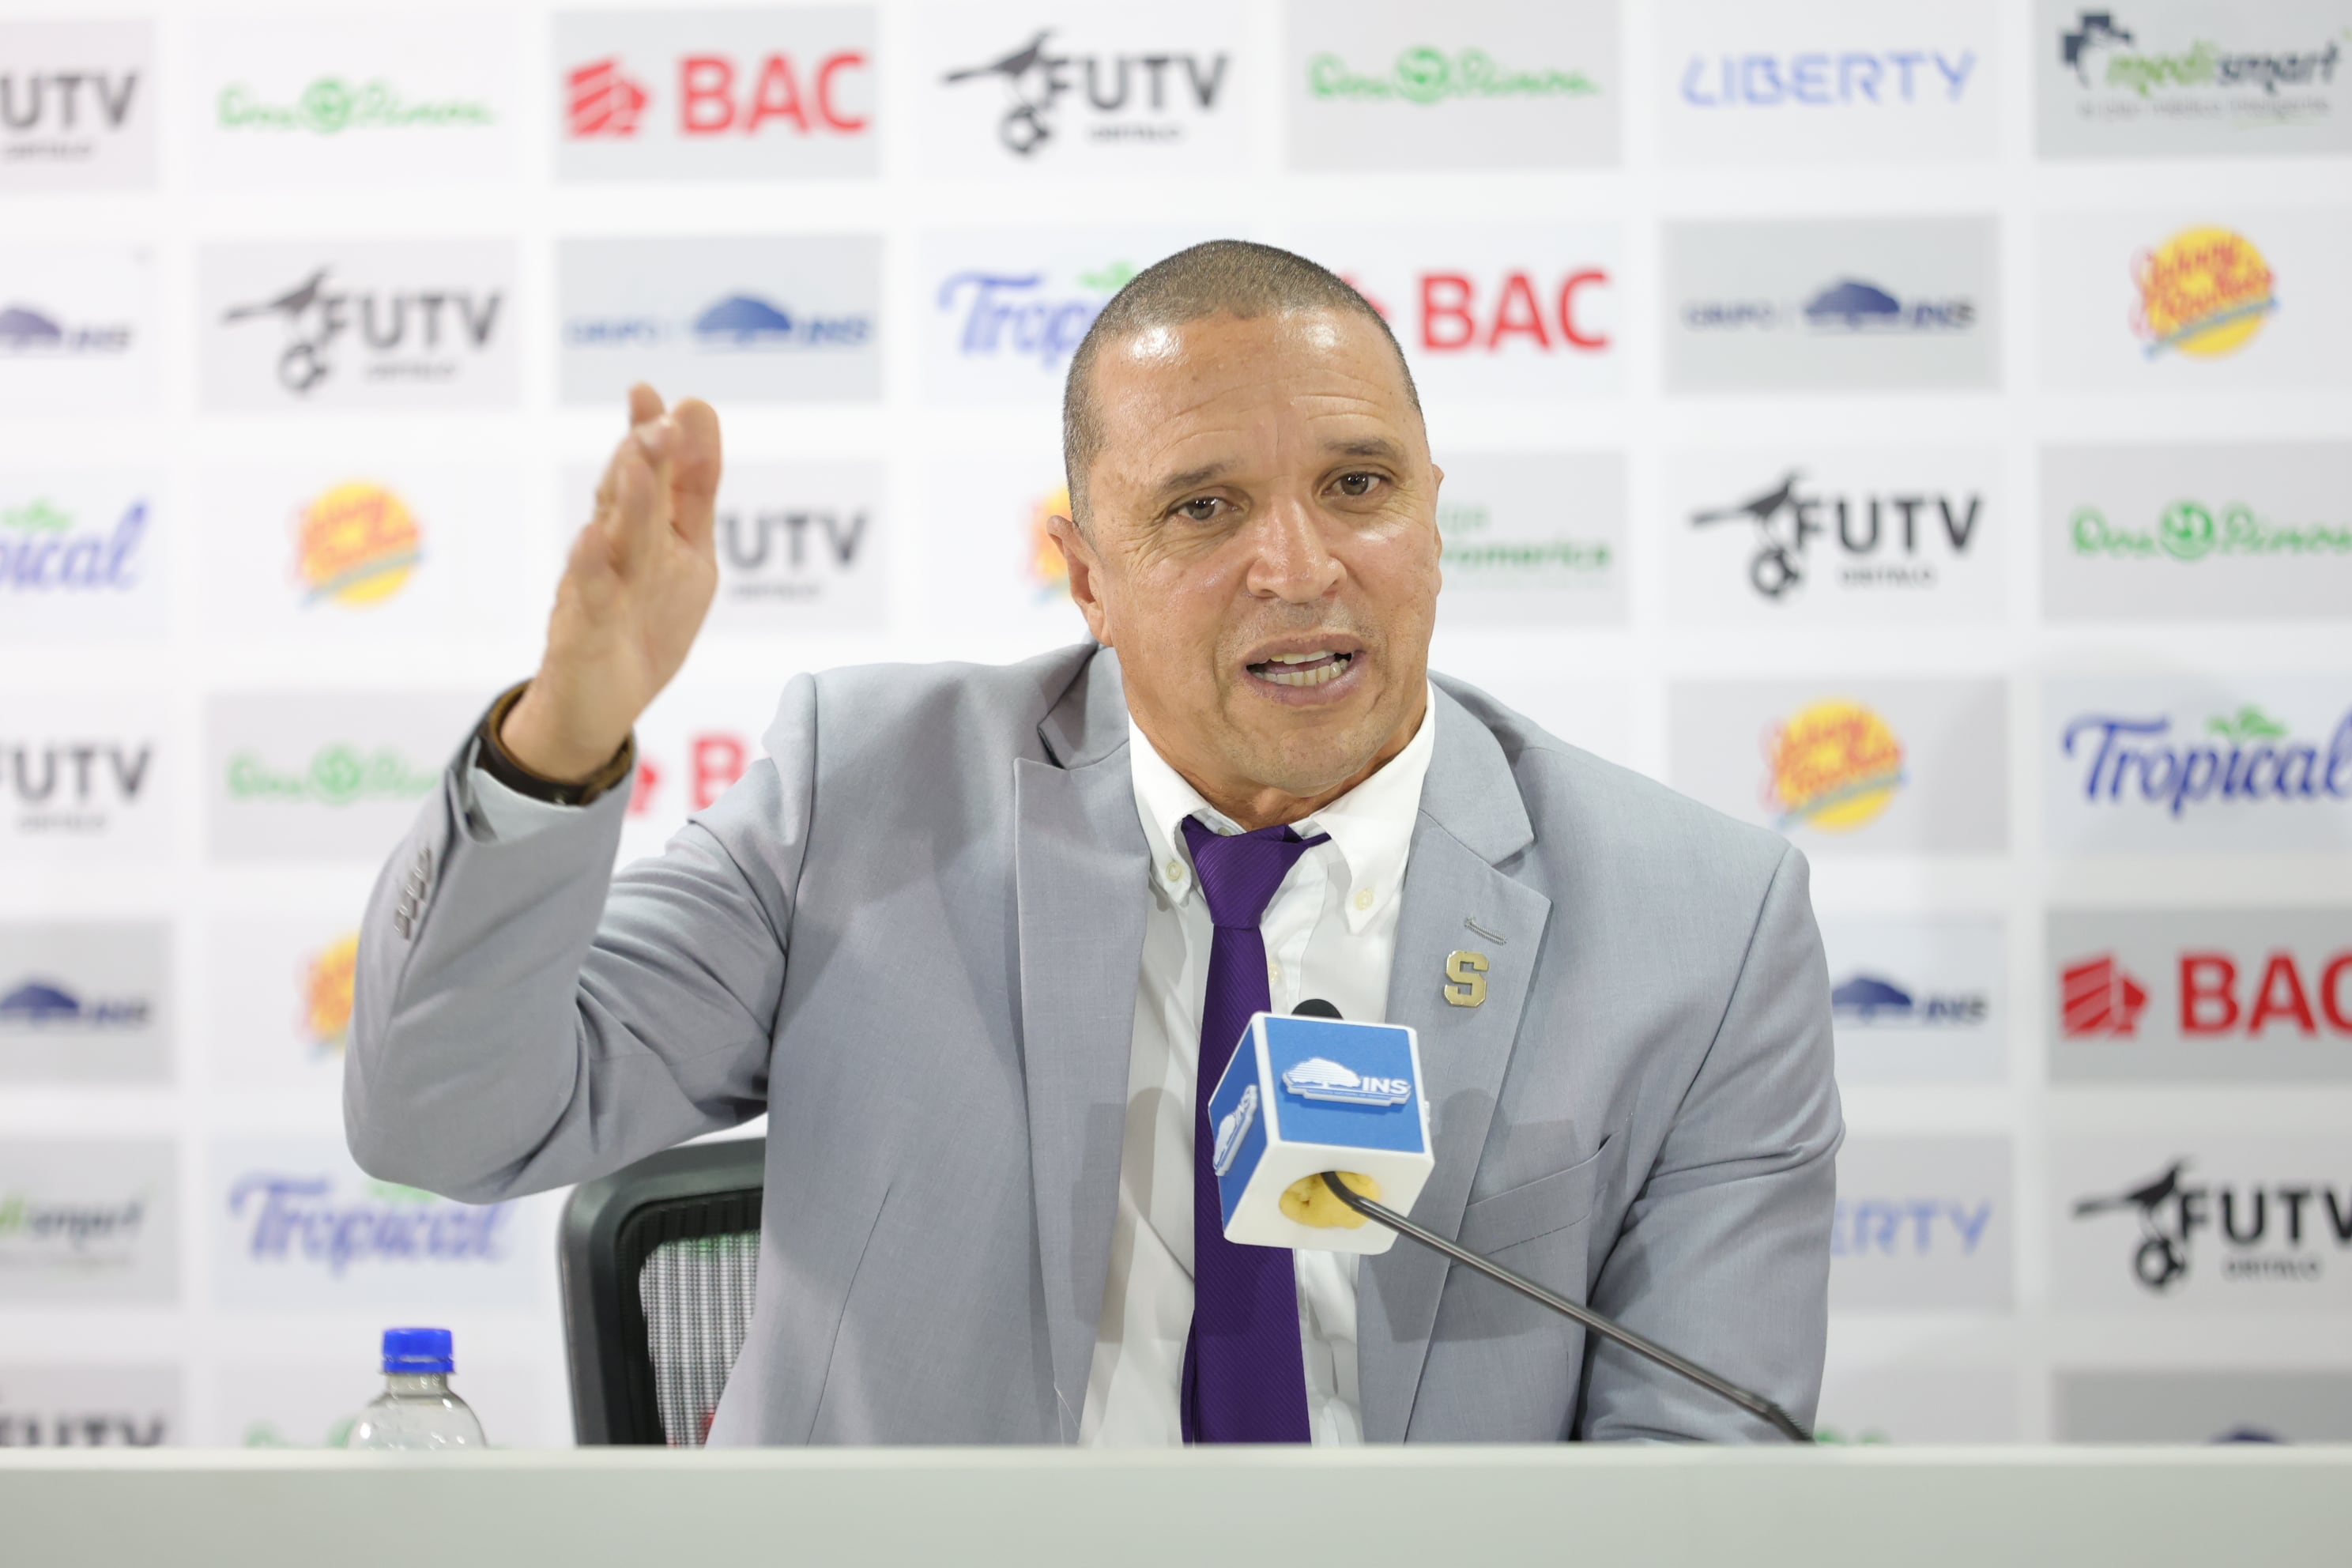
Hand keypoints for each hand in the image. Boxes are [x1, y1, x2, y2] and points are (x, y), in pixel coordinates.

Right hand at [502, 384, 721, 781]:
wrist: (592, 709)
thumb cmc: (640, 626)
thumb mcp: (683, 554)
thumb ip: (691, 488)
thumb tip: (697, 407)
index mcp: (644, 532)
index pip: (654, 474)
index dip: (660, 434)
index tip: (671, 397)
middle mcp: (615, 551)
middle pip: (632, 496)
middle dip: (646, 455)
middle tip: (659, 416)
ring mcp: (596, 590)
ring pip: (614, 538)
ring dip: (625, 496)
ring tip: (634, 454)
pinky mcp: (582, 634)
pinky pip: (588, 598)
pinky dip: (589, 568)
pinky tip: (590, 538)